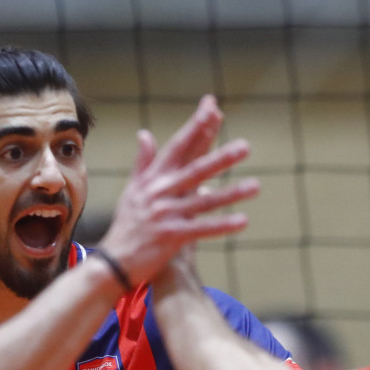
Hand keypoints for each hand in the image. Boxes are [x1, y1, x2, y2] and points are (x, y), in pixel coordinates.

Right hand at [98, 95, 257, 286]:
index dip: (196, 128)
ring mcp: (165, 215)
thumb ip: (143, 162)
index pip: (177, 148)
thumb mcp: (132, 190)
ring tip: (256, 186)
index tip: (213, 108)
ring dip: (231, 194)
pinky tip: (243, 221)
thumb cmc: (127, 224)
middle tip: (245, 146)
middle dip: (220, 158)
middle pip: (195, 171)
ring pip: (203, 201)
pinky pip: (201, 230)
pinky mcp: (171, 237)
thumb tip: (144, 133)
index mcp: (153, 179)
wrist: (114, 261)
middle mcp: (159, 193)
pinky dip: (222, 226)